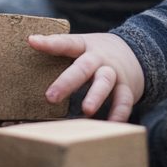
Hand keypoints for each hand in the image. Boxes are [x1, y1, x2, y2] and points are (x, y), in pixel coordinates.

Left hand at [28, 32, 144, 121]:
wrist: (138, 51)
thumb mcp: (82, 46)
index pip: (66, 42)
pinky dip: (119, 113)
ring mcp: (114, 73)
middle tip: (50, 97)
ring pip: (105, 82)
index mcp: (84, 46)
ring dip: (96, 96)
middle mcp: (99, 58)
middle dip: (67, 82)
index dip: (50, 42)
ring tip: (86, 110)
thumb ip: (61, 50)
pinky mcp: (128, 88)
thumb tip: (29, 47)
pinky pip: (124, 100)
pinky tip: (110, 124)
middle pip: (83, 67)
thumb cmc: (98, 53)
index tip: (32, 41)